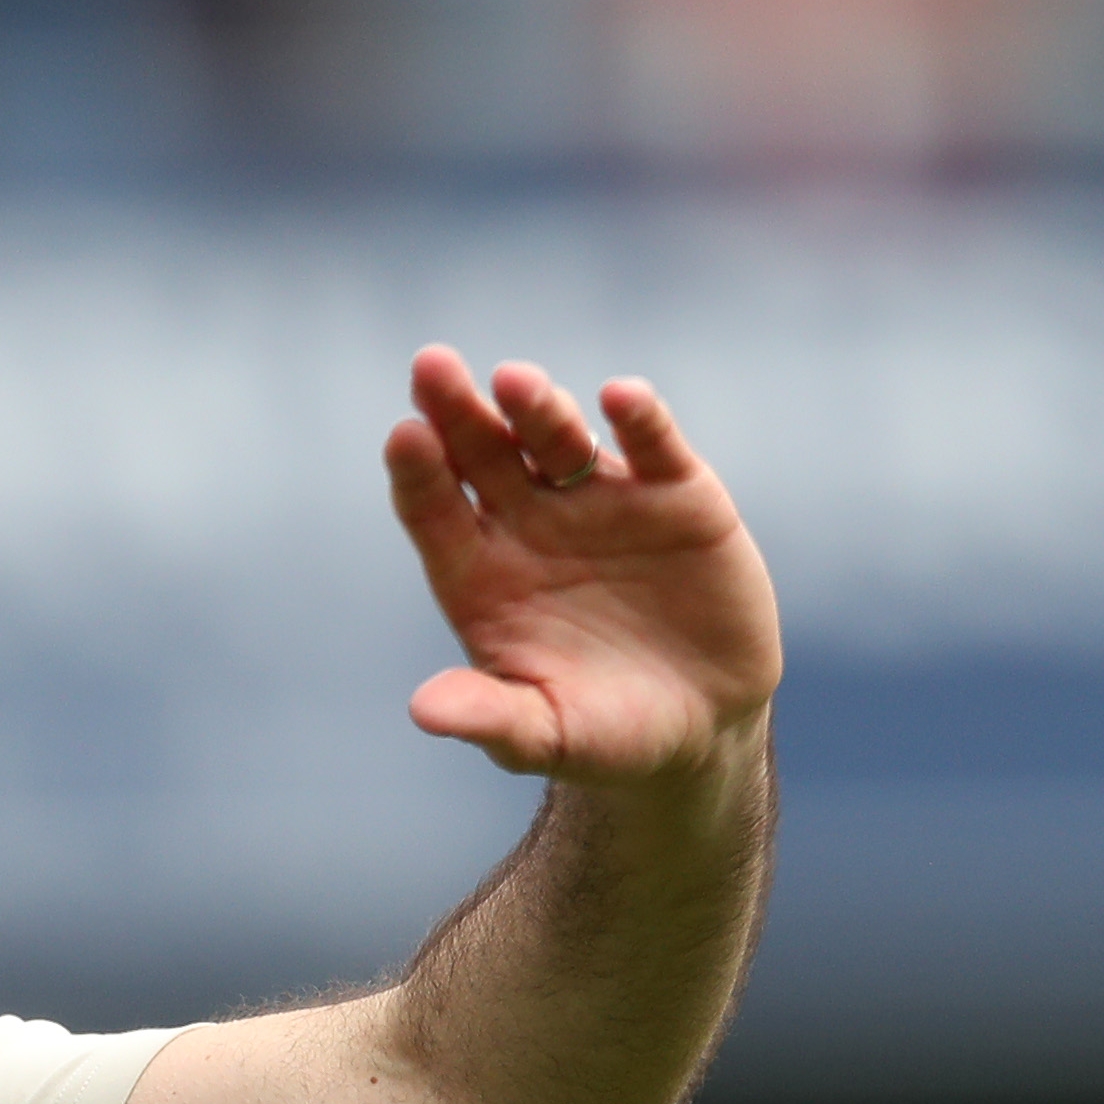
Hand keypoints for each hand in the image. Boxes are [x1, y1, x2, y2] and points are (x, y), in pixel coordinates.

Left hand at [382, 347, 782, 791]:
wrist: (700, 728)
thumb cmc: (604, 736)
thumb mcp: (545, 737)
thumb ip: (489, 719)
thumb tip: (424, 712)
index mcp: (480, 573)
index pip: (434, 510)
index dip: (418, 474)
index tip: (403, 437)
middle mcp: (530, 524)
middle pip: (482, 454)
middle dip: (458, 411)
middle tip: (432, 367)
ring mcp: (600, 501)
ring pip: (556, 438)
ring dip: (537, 407)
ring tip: (515, 384)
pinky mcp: (675, 494)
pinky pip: (653, 444)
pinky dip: (640, 419)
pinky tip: (621, 399)